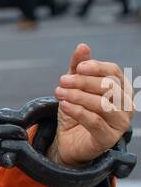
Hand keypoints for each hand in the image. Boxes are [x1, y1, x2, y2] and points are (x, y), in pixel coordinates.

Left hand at [48, 43, 132, 166]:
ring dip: (78, 96)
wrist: (67, 140)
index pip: (114, 72)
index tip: (78, 67)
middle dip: (83, 82)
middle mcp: (126, 105)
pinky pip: (95, 121)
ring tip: (59, 93)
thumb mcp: (74, 86)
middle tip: (62, 81)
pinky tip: (65, 105)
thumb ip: (78, 68)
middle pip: (108, 87)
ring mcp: (120, 123)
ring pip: (102, 104)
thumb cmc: (76, 110)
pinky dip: (78, 111)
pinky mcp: (109, 139)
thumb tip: (82, 46)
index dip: (97, 67)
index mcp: (121, 89)